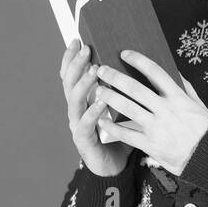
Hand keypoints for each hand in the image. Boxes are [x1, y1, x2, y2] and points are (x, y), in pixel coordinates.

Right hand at [60, 37, 132, 175]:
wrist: (116, 166)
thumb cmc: (120, 133)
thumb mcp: (121, 107)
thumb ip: (122, 89)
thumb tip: (138, 63)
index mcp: (83, 100)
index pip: (72, 75)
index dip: (72, 58)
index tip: (78, 40)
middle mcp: (76, 110)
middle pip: (69, 83)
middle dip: (76, 64)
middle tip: (86, 50)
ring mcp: (77, 125)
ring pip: (74, 101)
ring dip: (83, 84)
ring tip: (93, 71)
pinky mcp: (84, 141)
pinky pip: (86, 124)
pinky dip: (93, 112)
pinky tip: (101, 102)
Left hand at [93, 49, 207, 175]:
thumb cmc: (205, 131)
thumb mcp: (200, 105)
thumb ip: (186, 89)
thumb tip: (175, 73)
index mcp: (178, 98)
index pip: (155, 72)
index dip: (138, 60)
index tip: (125, 53)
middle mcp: (166, 110)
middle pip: (135, 89)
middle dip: (115, 77)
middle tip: (102, 70)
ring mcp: (157, 127)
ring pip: (128, 108)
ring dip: (110, 98)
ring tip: (99, 90)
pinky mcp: (151, 145)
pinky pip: (126, 134)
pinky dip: (111, 127)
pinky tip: (101, 120)